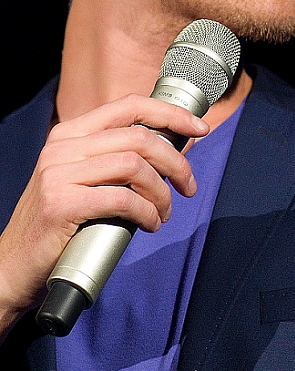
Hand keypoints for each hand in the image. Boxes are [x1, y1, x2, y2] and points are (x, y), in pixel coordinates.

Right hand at [0, 94, 209, 338]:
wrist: (13, 264)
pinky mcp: (61, 204)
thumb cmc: (60, 223)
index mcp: (70, 134)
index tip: (200, 128)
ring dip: (162, 192)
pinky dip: (147, 212)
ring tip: (164, 213)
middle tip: (188, 187)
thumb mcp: (84, 179)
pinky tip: (150, 224)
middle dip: (176, 163)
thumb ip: (118, 159)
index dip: (170, 114)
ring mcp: (58, 174)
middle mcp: (62, 147)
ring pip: (135, 167)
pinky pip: (122, 200)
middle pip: (140, 138)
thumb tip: (175, 147)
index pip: (129, 106)